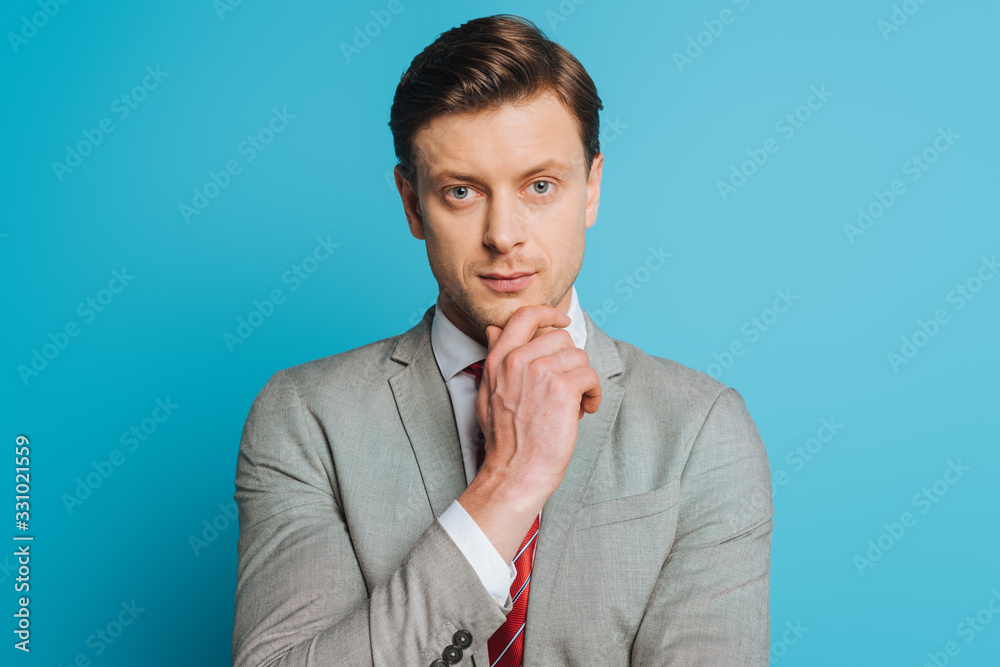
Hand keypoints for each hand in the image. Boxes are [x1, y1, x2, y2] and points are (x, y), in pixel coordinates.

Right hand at [476, 305, 601, 496]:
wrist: (515, 471)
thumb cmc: (504, 439)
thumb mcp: (488, 392)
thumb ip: (494, 358)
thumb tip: (493, 330)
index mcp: (499, 359)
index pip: (524, 316)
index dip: (548, 312)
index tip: (562, 321)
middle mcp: (518, 360)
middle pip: (560, 337)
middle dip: (570, 360)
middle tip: (568, 386)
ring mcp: (541, 371)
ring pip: (579, 356)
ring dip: (584, 380)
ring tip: (575, 404)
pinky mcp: (563, 387)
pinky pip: (591, 374)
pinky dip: (594, 393)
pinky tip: (584, 410)